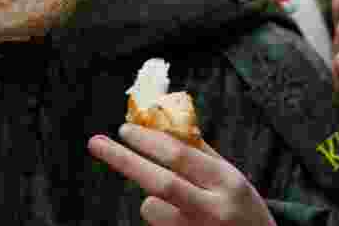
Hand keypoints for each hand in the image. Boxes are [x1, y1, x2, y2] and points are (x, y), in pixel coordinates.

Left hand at [88, 125, 277, 225]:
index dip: (148, 140)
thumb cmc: (242, 207)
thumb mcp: (231, 176)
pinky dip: (160, 214)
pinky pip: (156, 223)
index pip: (180, 157)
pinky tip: (183, 220)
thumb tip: (162, 122)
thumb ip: (200, 152)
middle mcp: (211, 209)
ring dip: (151, 196)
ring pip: (150, 206)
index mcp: (226, 182)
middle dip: (124, 160)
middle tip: (95, 143)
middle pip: (159, 183)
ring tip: (179, 202)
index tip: (124, 129)